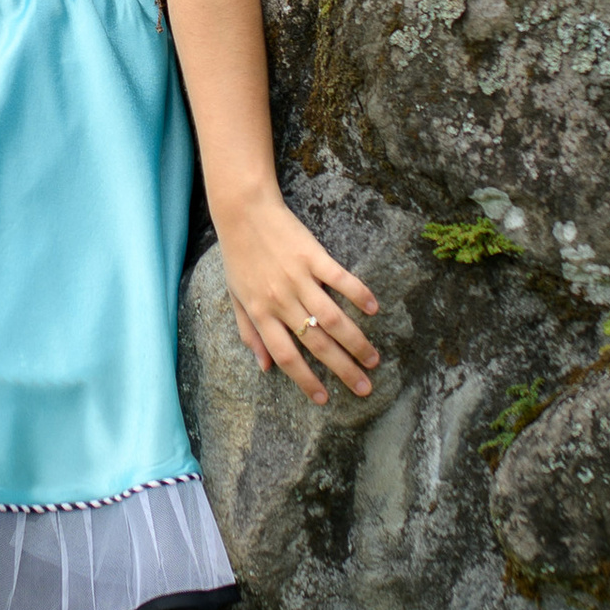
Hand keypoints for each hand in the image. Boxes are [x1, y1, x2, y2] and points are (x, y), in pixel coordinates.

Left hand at [217, 192, 382, 407]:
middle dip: (342, 369)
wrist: (242, 211)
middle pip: (316, 344)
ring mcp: (298, 278)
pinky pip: (339, 279)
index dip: (306, 381)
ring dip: (355, 341)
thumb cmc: (238, 256)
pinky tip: (373, 308)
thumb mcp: (236, 297)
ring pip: (331, 318)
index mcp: (261, 313)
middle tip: (365, 387)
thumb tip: (263, 368)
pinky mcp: (312, 256)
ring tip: (373, 359)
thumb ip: (249, 333)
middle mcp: (280, 301)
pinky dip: (357, 293)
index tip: (325, 399)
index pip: (286, 357)